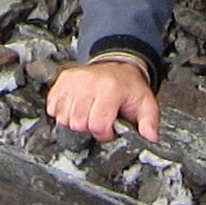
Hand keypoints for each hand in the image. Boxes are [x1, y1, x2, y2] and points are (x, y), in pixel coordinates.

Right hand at [45, 55, 160, 143]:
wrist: (117, 66)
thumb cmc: (129, 88)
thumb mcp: (146, 104)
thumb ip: (150, 123)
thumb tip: (151, 138)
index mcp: (111, 89)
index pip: (98, 125)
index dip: (105, 133)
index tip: (110, 127)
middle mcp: (90, 82)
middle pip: (78, 123)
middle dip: (90, 127)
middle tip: (99, 119)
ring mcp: (74, 80)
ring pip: (64, 117)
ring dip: (76, 121)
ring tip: (88, 113)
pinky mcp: (63, 79)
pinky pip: (53, 106)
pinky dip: (63, 111)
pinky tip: (76, 107)